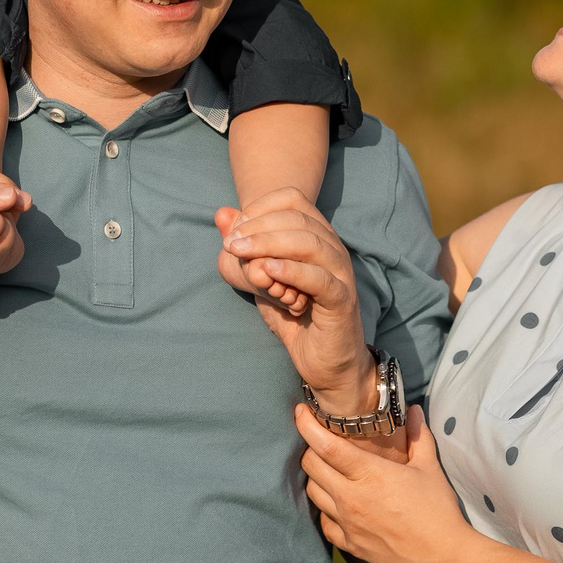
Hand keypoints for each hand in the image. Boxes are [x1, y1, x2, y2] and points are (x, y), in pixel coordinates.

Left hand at [216, 189, 370, 412]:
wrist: (326, 363)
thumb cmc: (294, 317)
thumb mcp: (262, 279)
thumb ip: (244, 247)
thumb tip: (221, 214)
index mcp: (318, 236)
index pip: (292, 199)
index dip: (260, 207)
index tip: (235, 228)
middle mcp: (333, 248)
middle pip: (297, 219)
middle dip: (258, 226)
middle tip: (231, 243)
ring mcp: (340, 273)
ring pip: (310, 244)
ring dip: (270, 244)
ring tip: (241, 253)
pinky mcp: (341, 300)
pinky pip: (320, 279)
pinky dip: (292, 271)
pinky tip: (268, 271)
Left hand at [297, 403, 471, 562]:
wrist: (442, 557)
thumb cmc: (438, 510)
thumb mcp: (429, 467)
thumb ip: (418, 436)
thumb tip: (415, 410)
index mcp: (369, 474)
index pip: (325, 445)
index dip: (307, 426)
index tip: (301, 412)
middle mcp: (350, 497)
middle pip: (311, 466)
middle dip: (310, 448)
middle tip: (321, 442)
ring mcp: (347, 523)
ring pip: (313, 492)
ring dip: (316, 477)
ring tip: (329, 470)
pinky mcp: (349, 544)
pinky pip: (324, 522)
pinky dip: (325, 509)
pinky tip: (337, 504)